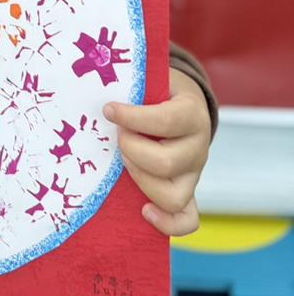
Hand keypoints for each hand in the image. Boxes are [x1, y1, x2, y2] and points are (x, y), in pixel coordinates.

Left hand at [103, 68, 211, 236]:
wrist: (181, 103)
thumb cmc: (156, 90)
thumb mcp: (152, 79)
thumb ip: (134, 82)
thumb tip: (97, 72)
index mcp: (192, 113)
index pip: (165, 121)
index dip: (132, 117)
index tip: (108, 109)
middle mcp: (198, 147)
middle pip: (166, 163)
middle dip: (132, 150)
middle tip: (117, 136)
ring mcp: (194, 174)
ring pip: (173, 196)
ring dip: (140, 179)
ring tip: (123, 161)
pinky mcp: (189, 193)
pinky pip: (187, 220)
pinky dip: (167, 223)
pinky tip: (142, 211)